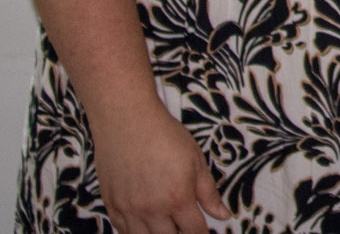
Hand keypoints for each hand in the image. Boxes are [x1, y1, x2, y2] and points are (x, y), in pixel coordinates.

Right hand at [89, 104, 228, 233]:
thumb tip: (223, 215)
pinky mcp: (111, 205)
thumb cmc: (164, 136)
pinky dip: (135, 231)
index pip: (194, 231)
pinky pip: (122, 230)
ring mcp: (129, 210)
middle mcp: (152, 210)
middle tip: (184, 226)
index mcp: (178, 198)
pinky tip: (144, 223)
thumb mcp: (196, 162)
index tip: (203, 230)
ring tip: (166, 226)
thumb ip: (209, 193)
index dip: (201, 233)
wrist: (127, 122)